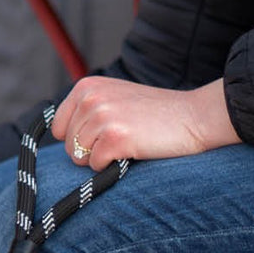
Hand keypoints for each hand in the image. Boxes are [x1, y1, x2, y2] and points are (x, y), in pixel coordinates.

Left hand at [51, 77, 239, 168]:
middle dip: (91, 150)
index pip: (59, 128)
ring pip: (79, 157)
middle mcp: (90, 98)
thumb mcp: (114, 98)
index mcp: (86, 86)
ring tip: (129, 142)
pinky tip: (133, 150)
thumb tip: (58, 135)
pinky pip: (96, 165)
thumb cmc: (154, 114)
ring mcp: (102, 116)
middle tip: (122, 137)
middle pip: (69, 145)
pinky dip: (112, 166)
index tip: (104, 133)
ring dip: (102, 158)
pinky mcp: (114, 137)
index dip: (79, 138)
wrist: (195, 116)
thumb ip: (86, 109)